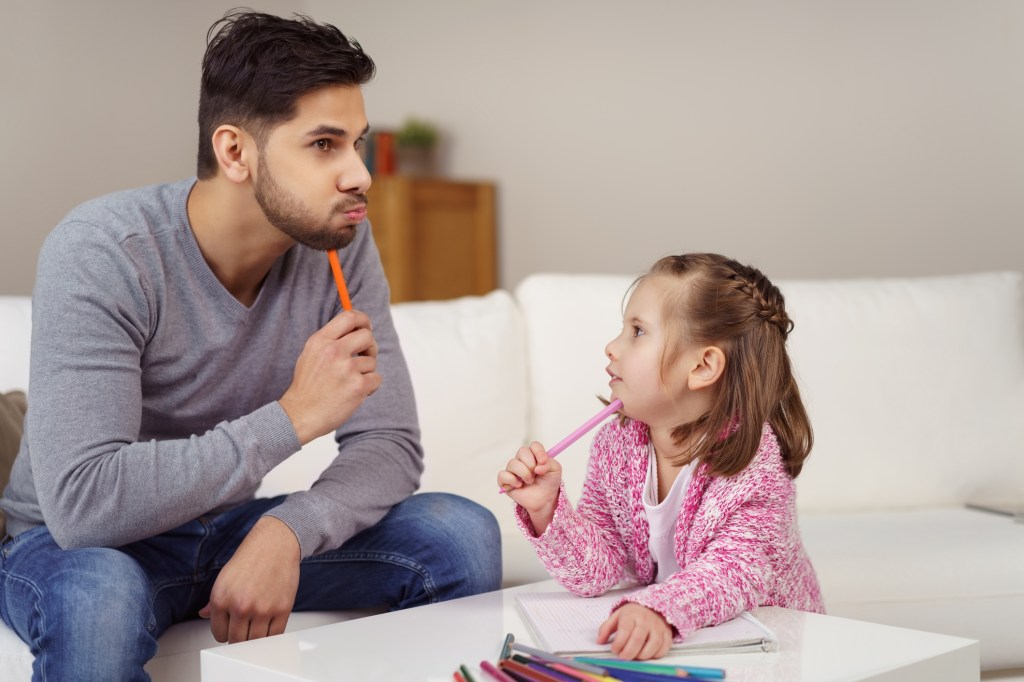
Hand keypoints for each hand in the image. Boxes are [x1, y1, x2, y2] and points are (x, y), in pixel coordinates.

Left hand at [199, 516, 300, 642]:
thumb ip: (214, 601)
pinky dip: (272, 634)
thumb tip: (204, 615)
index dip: (226, 631)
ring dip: (256, 636)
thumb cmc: (251, 557)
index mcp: (221, 599)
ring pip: (255, 641)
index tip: (232, 628)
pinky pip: (275, 635)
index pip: (219, 634)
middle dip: (240, 636)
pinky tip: (269, 624)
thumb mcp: (225, 578)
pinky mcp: (282, 609)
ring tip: (257, 624)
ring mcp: (261, 609)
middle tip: (245, 627)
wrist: (276, 543)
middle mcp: (240, 606)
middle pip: (236, 641)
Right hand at [279, 310, 380, 443]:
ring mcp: (346, 368)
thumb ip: (330, 340)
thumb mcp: (311, 354)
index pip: (350, 317)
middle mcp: (334, 351)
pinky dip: (370, 387)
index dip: (363, 320)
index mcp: (321, 340)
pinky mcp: (358, 386)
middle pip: (367, 336)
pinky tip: (355, 394)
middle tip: (365, 357)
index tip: (367, 328)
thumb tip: (356, 327)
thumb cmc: (307, 387)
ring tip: (349, 384)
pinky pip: (376, 379)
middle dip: (370, 347)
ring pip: (372, 362)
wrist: (299, 415)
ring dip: (366, 373)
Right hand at [497, 441, 561, 533]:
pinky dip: (512, 480)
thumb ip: (550, 463)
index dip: (538, 452)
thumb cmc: (548, 483)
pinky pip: (503, 475)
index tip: (543, 461)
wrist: (544, 500)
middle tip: (536, 473)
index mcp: (534, 455)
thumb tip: (538, 467)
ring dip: (524, 474)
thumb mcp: (555, 471)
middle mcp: (522, 460)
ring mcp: (512, 469)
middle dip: (531, 464)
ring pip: (512, 463)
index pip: (534, 445)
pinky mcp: (505, 480)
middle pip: (522, 451)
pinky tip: (519, 485)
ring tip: (530, 481)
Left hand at [597, 603, 673, 659]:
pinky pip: (664, 647)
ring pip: (653, 644)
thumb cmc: (632, 614)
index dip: (619, 643)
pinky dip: (656, 654)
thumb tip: (599, 641)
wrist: (652, 606)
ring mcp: (658, 626)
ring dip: (643, 655)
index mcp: (631, 614)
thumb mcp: (616, 617)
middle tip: (623, 657)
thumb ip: (606, 628)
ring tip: (635, 656)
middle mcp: (646, 620)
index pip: (625, 630)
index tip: (614, 650)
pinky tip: (647, 654)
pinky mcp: (667, 633)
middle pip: (638, 639)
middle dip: (629, 652)